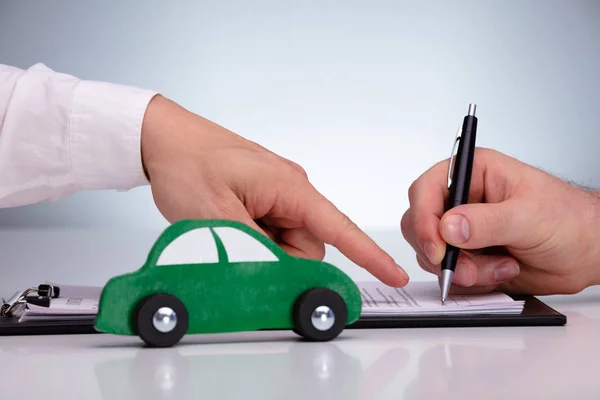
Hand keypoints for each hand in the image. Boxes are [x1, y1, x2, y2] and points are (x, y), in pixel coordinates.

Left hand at [139, 95, 408, 286]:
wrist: (163, 139)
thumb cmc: (187, 162)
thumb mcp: (216, 216)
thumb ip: (254, 250)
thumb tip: (283, 274)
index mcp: (289, 187)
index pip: (339, 227)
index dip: (369, 254)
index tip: (394, 273)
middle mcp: (290, 190)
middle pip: (307, 246)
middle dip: (277, 259)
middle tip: (238, 245)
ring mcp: (276, 195)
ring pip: (286, 244)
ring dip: (260, 249)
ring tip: (226, 228)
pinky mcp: (262, 200)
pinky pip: (270, 234)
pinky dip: (253, 240)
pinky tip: (228, 225)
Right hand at [401, 147, 599, 294]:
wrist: (588, 252)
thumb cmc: (569, 220)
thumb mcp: (530, 217)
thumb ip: (488, 222)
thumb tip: (449, 227)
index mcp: (473, 173)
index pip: (426, 190)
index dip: (423, 219)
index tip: (437, 248)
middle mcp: (462, 200)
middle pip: (420, 224)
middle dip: (442, 253)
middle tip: (467, 267)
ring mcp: (462, 230)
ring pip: (433, 255)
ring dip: (465, 270)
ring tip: (502, 266)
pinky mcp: (468, 256)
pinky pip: (450, 274)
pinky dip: (474, 281)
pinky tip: (503, 271)